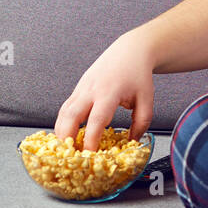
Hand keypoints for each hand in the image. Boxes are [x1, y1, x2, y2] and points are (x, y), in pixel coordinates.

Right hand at [53, 32, 156, 151]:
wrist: (130, 51)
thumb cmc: (139, 75)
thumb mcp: (147, 99)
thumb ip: (141, 122)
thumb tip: (132, 142)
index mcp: (110, 92)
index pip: (96, 119)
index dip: (91, 139)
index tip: (89, 155)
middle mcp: (91, 90)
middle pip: (71, 115)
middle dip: (66, 137)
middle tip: (69, 156)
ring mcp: (82, 88)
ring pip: (63, 111)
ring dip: (61, 131)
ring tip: (65, 150)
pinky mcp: (78, 88)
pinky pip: (65, 107)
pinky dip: (62, 122)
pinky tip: (65, 136)